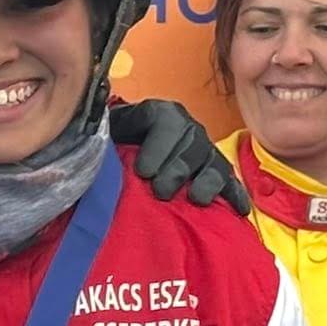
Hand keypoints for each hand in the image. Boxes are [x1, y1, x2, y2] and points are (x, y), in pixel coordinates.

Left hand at [109, 98, 251, 213]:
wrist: (124, 156)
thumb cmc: (112, 147)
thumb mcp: (104, 134)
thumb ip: (101, 134)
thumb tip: (88, 140)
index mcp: (159, 114)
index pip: (166, 121)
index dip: (158, 146)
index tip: (142, 171)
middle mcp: (187, 129)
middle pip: (192, 144)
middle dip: (177, 169)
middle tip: (160, 191)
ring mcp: (204, 151)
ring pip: (214, 162)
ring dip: (206, 181)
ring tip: (195, 199)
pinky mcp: (216, 172)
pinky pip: (230, 182)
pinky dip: (235, 196)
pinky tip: (238, 211)